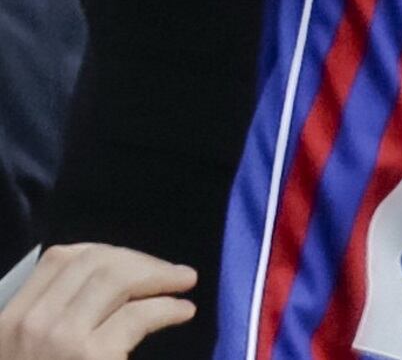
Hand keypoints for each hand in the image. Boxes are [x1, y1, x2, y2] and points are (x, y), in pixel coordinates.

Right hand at [0, 244, 196, 359]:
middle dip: (140, 261)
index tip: (134, 263)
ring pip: (117, 278)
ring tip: (184, 284)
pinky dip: (168, 307)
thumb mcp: (34, 353)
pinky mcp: (90, 357)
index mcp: (8, 322)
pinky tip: (182, 311)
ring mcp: (57, 339)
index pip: (59, 259)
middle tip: (173, 273)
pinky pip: (139, 313)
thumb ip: (56, 321)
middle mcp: (28, 325)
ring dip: (160, 276)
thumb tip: (110, 280)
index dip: (105, 253)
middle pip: (94, 262)